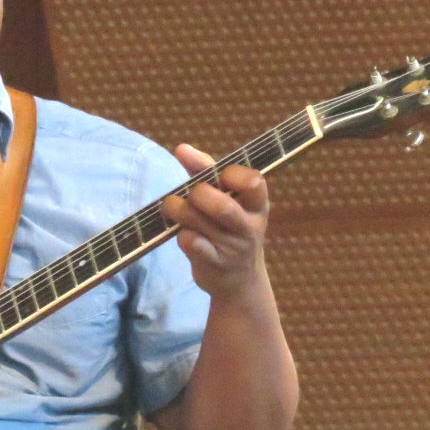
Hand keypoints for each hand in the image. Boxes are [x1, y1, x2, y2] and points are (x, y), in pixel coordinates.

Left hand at [161, 144, 269, 298]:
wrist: (239, 282)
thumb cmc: (229, 230)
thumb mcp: (230, 201)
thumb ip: (207, 173)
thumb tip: (182, 148)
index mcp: (257, 205)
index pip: (253, 182)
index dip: (230, 174)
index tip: (217, 176)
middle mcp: (249, 226)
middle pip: (223, 205)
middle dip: (198, 194)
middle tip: (189, 194)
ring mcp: (232, 248)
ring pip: (202, 223)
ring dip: (180, 211)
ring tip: (171, 208)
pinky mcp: (214, 264)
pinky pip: (192, 244)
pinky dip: (181, 236)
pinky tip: (182, 234)